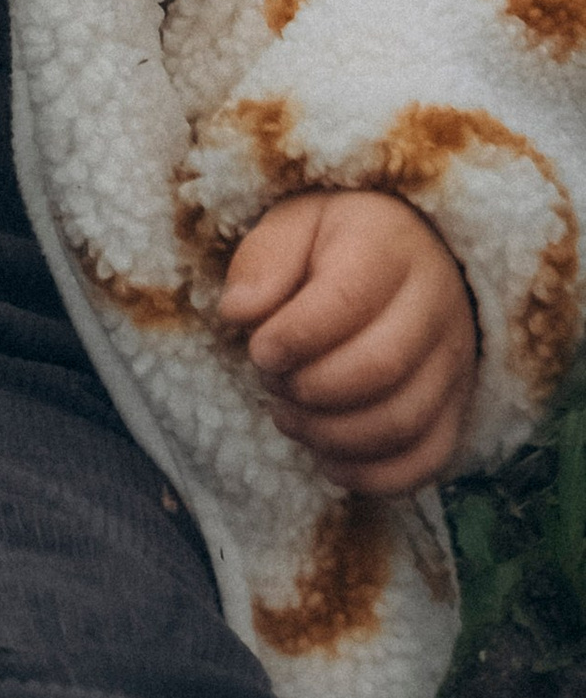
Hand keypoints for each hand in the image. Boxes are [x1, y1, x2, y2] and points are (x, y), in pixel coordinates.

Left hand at [219, 189, 478, 494]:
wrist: (408, 254)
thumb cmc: (336, 242)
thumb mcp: (293, 223)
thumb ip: (263, 260)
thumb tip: (240, 313)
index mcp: (390, 247)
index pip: (348, 299)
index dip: (296, 336)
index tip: (258, 351)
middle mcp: (436, 305)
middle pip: (380, 367)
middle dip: (310, 387)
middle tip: (271, 381)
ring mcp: (455, 361)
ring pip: (402, 421)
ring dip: (331, 434)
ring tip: (287, 414)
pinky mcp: (458, 407)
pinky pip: (428, 459)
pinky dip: (374, 474)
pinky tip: (328, 458)